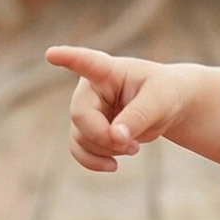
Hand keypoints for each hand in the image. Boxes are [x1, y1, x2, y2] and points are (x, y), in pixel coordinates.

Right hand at [45, 45, 200, 171]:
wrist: (167, 107)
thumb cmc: (164, 94)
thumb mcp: (160, 102)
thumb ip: (138, 116)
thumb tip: (116, 137)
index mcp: (108, 71)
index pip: (86, 62)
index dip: (69, 58)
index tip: (52, 54)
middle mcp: (90, 88)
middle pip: (81, 116)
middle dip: (105, 137)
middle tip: (134, 146)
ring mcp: (87, 109)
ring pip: (80, 137)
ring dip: (107, 150)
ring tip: (134, 147)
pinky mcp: (88, 130)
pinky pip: (78, 150)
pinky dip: (94, 162)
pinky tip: (113, 166)